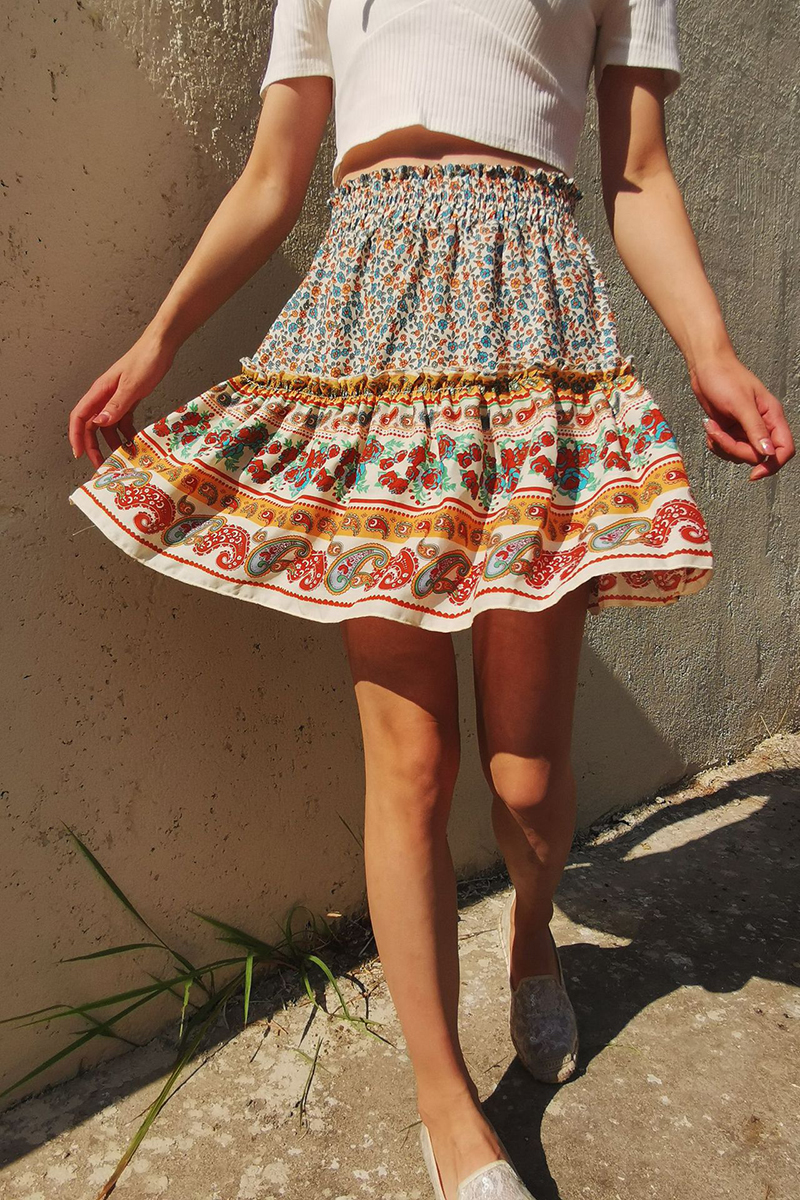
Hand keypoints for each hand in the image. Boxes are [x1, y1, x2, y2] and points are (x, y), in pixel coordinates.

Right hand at [68, 331, 176, 469]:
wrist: (161, 346)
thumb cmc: (146, 360)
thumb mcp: (132, 386)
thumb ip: (116, 405)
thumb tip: (99, 423)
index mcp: (100, 391)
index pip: (80, 417)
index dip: (76, 436)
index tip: (79, 454)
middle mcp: (105, 396)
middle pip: (91, 426)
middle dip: (93, 446)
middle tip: (100, 464)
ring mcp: (116, 398)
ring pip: (107, 426)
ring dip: (111, 442)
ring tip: (120, 457)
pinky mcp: (129, 399)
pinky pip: (122, 421)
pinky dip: (126, 433)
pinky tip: (133, 442)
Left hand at [689, 349, 794, 480]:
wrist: (706, 368)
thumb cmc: (725, 378)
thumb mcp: (740, 404)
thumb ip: (755, 429)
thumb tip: (768, 453)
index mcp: (772, 416)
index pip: (784, 449)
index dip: (772, 464)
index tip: (755, 473)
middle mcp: (762, 425)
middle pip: (756, 456)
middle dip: (734, 449)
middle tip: (719, 433)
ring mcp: (745, 429)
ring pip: (739, 455)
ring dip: (722, 446)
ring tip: (712, 426)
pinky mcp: (731, 430)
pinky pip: (726, 450)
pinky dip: (715, 443)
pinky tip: (710, 428)